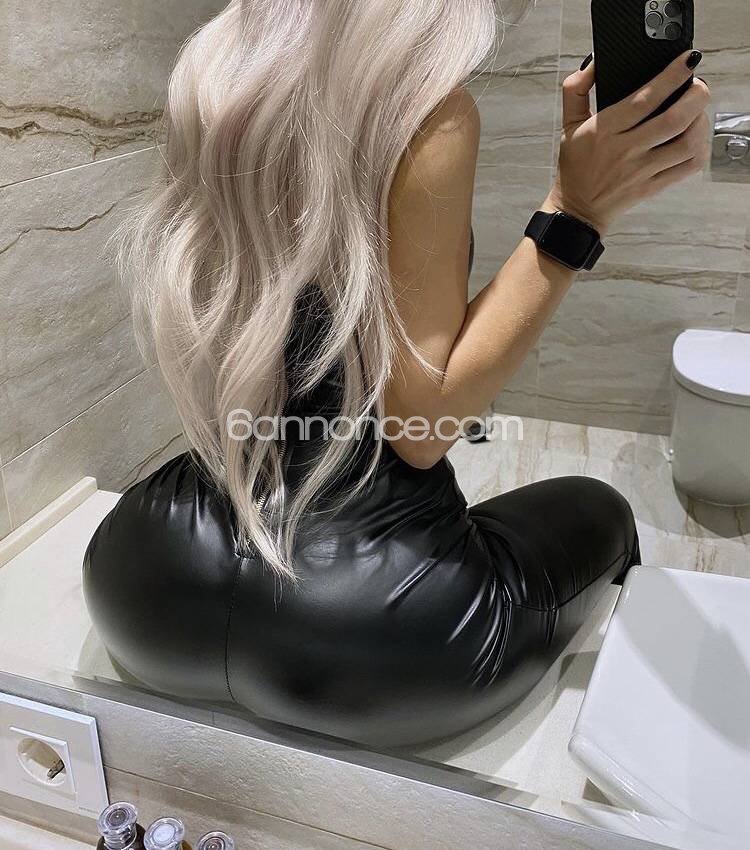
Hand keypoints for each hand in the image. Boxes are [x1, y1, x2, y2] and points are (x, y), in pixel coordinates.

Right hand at [546, 50, 710, 234]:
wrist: (578, 209)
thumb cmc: (576, 165)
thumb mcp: (568, 125)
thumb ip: (576, 90)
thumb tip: (594, 64)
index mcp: (605, 130)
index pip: (645, 99)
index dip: (673, 76)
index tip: (688, 60)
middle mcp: (625, 151)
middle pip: (675, 119)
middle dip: (697, 95)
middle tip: (697, 85)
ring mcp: (642, 171)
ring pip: (687, 143)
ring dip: (701, 122)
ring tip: (696, 112)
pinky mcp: (653, 187)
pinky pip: (688, 166)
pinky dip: (700, 148)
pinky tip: (694, 138)